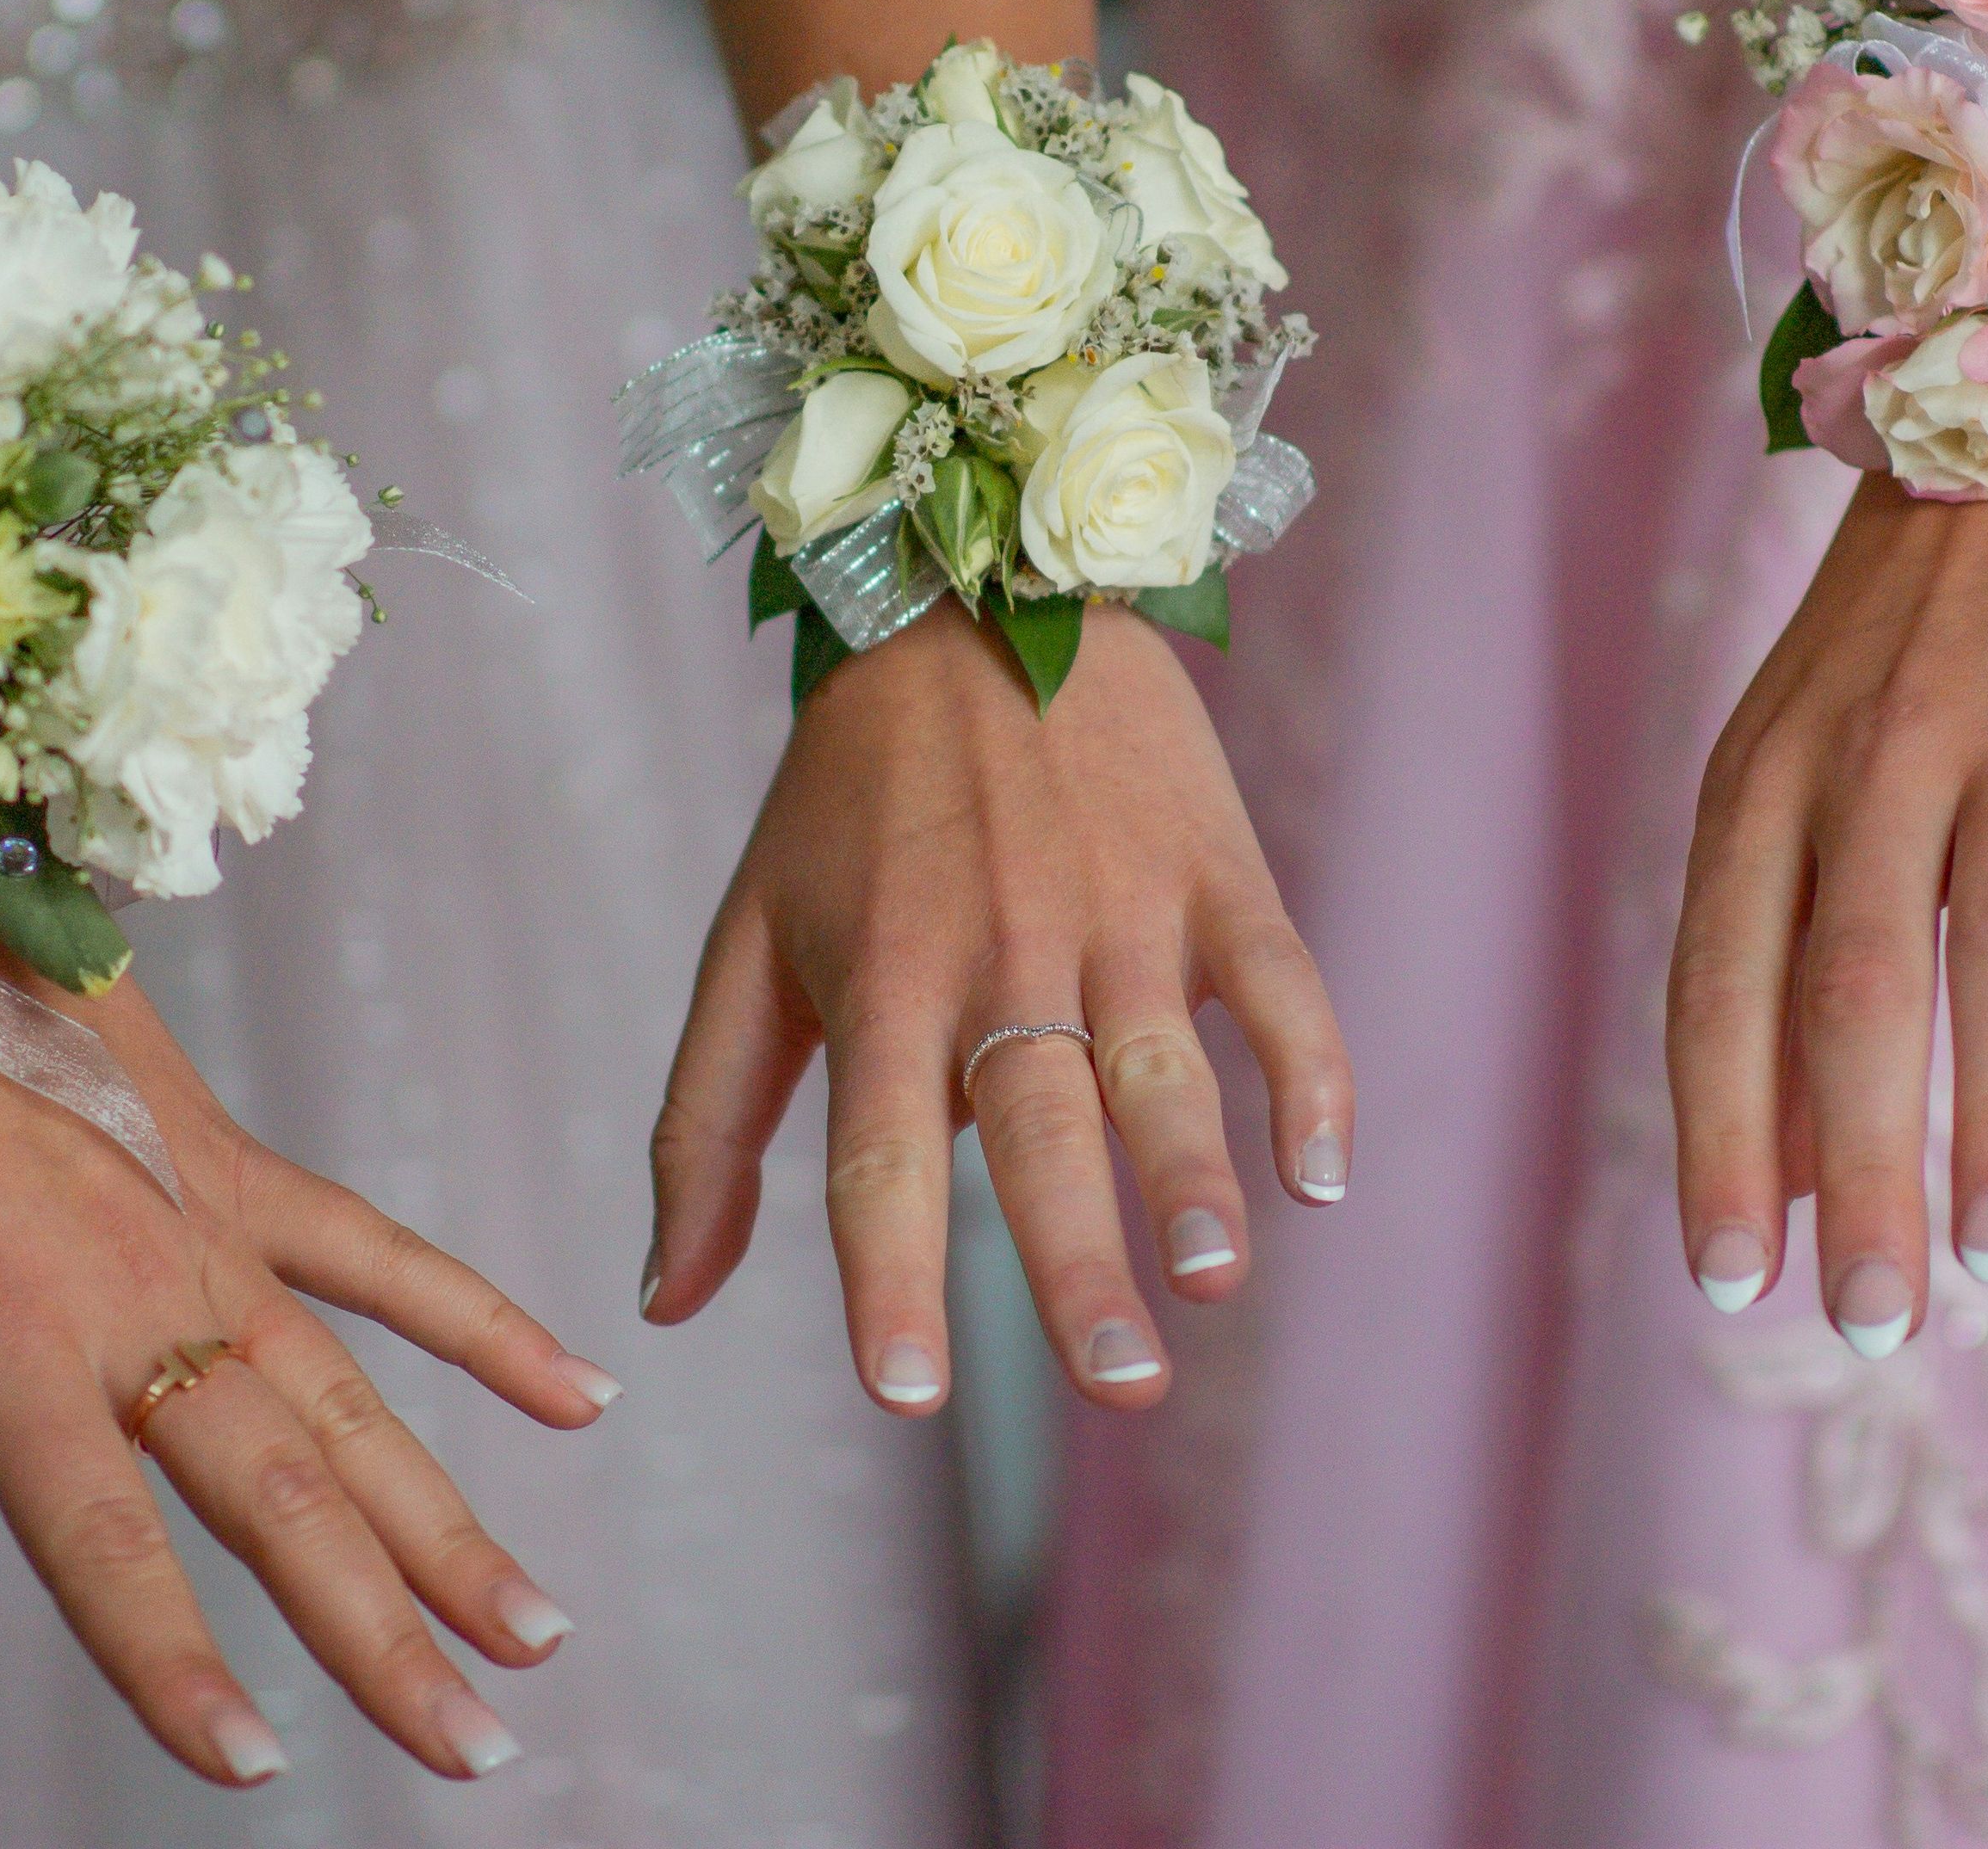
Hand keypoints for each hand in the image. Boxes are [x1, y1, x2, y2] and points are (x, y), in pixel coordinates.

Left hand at [0, 797, 617, 1785]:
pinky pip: (379, 1255)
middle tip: (477, 1748)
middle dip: (380, 1633)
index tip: (258, 1766)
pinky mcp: (231, 1164)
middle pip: (276, 1494)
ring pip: (351, 1404)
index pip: (105, 1533)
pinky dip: (478, 1325)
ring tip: (535, 1629)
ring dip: (446, 1521)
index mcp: (7, 1324)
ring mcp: (203, 1224)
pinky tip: (575, 1391)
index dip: (179, 1658)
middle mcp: (133, 1290)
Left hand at [646, 598, 1349, 1411]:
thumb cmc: (846, 800)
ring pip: (1161, 1063)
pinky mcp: (1211, 866)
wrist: (970, 592)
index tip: (908, 1395)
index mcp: (882, 982)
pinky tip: (1322, 1173)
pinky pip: (1274, 979)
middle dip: (1078, 1263)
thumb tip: (665, 1300)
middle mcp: (1000, 954)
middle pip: (1039, 1129)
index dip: (891, 1276)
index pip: (880, 1156)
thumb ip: (706, 1122)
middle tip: (1119, 1387)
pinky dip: (1305, 1071)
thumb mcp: (749, 940)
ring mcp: (1117, 907)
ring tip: (1210, 1281)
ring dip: (1192, 1176)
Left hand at [1666, 353, 1987, 1350]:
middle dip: (1851, 1171)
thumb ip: (1779, 960)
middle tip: (1867, 1324)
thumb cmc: (1900, 647)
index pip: (1718, 989)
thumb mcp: (1798, 774)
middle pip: (1844, 994)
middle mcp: (1869, 761)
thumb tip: (1778, 1176)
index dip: (1722, 1140)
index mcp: (1759, 781)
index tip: (1733, 1282)